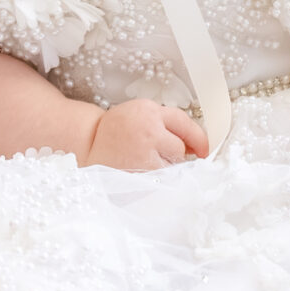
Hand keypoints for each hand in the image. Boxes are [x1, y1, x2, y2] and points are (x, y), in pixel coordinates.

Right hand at [86, 99, 208, 171]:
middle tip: (149, 153)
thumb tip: (195, 147)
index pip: (183, 122)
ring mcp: (146, 154)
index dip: (198, 138)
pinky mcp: (142, 175)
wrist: (85, 147)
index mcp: (148, 111)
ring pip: (172, 165)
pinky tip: (138, 172)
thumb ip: (165, 123)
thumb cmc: (115, 132)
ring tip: (140, 162)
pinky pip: (162, 179)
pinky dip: (156, 179)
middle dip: (172, 154)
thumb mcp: (138, 114)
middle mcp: (149, 131)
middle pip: (179, 147)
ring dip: (164, 167)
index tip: (204, 149)